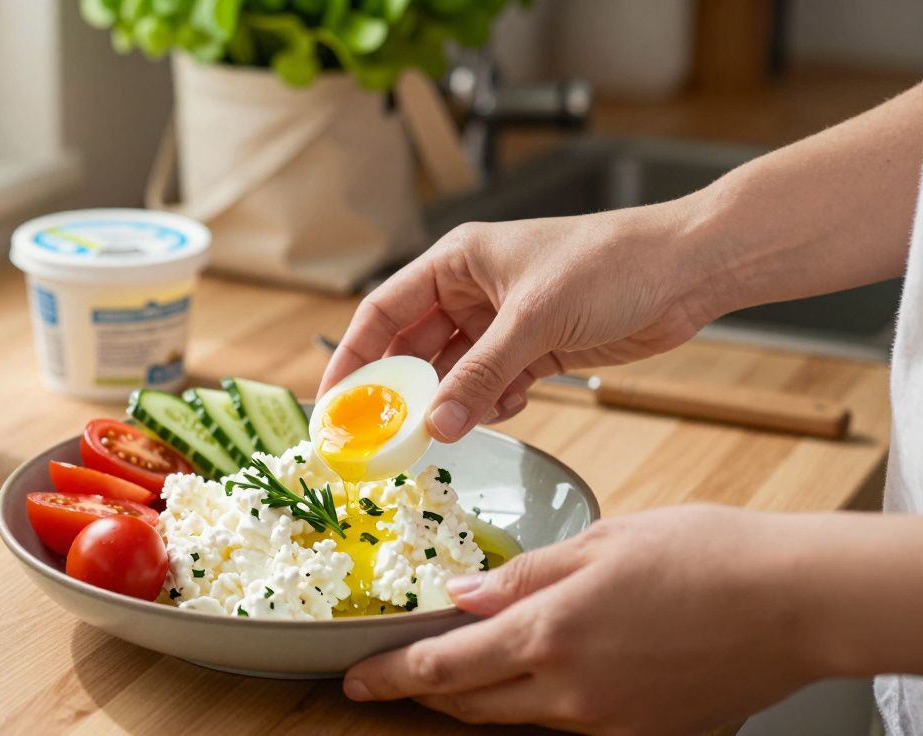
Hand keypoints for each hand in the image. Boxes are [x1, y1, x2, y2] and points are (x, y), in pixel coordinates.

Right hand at [320, 200, 724, 441]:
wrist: (687, 270)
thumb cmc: (610, 263)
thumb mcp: (535, 319)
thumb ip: (482, 375)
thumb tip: (435, 427)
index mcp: (457, 262)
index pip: (384, 312)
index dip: (352, 357)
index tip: (332, 403)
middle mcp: (472, 292)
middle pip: (415, 350)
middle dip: (405, 392)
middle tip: (386, 436)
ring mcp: (503, 324)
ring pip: (457, 376)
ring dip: (458, 403)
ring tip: (459, 423)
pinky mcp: (535, 351)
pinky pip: (494, 387)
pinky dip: (496, 403)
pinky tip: (516, 400)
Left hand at [344, 506, 831, 734]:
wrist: (795, 602)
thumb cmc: (704, 555)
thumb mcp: (599, 543)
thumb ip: (523, 576)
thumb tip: (464, 596)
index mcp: (549, 633)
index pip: (443, 667)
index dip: (390, 676)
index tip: (355, 680)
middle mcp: (570, 691)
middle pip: (469, 703)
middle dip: (423, 691)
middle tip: (393, 676)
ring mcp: (607, 722)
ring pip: (515, 717)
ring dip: (477, 697)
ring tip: (459, 668)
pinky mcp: (641, 734)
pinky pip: (565, 724)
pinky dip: (535, 703)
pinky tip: (539, 674)